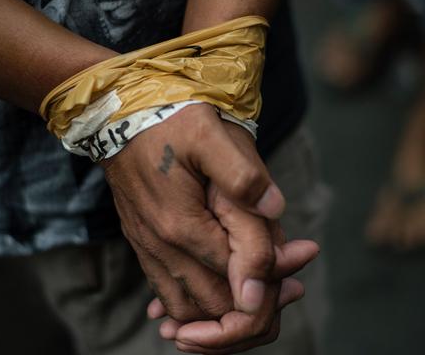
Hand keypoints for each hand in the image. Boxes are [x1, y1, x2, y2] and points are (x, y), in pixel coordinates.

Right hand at [146, 121, 319, 353]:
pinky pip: (167, 295)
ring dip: (225, 310)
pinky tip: (221, 289)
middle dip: (255, 302)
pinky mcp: (143, 244)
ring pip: (188, 309)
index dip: (276, 273)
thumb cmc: (170, 120)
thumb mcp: (210, 135)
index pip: (237, 277)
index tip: (305, 253)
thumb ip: (244, 175)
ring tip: (262, 287)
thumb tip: (275, 210)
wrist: (119, 115)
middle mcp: (162, 247)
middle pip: (215, 305)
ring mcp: (149, 249)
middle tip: (290, 280)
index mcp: (182, 226)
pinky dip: (195, 304)